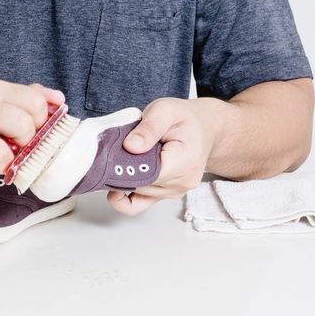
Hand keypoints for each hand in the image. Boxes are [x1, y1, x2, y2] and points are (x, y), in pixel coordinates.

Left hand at [107, 97, 221, 214]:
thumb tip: (131, 146)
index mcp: (184, 161)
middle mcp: (181, 182)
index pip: (147, 173)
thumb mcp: (166, 110)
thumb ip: (149, 127)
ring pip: (136, 192)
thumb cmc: (184, 119)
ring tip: (124, 156)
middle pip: (139, 184)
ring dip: (123, 177)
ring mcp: (173, 192)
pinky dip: (122, 198)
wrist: (201, 129)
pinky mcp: (163, 195)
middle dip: (121, 168)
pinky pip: (137, 206)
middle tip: (113, 150)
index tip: (113, 153)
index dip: (125, 165)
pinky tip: (115, 185)